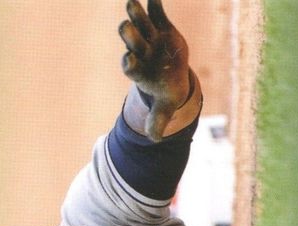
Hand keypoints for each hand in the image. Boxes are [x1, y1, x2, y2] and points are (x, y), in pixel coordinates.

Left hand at [119, 0, 190, 140]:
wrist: (172, 76)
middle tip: (124, 26)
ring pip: (141, 24)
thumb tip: (155, 139)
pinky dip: (155, 4)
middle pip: (133, 43)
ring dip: (135, 13)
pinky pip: (157, 13)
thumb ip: (158, 121)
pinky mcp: (162, 27)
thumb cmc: (166, 94)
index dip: (129, 64)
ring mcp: (150, 38)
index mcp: (140, 72)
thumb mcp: (164, 109)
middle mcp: (142, 53)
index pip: (131, 67)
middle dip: (129, 35)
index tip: (128, 61)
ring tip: (130, 1)